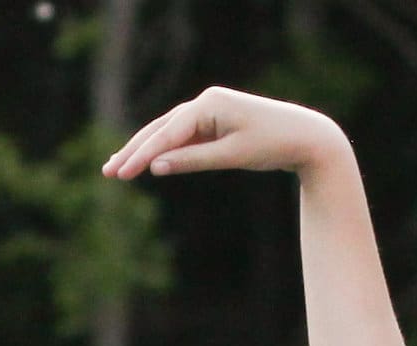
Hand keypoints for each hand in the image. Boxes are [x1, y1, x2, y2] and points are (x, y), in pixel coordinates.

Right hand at [104, 87, 345, 179]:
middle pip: (160, 128)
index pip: (167, 132)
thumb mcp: (232, 156)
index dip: (142, 154)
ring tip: (120, 167)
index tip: (123, 173)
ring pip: (169, 132)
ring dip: (145, 150)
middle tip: (109, 172)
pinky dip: (166, 149)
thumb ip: (193, 160)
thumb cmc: (273, 145)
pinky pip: (184, 136)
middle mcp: (205, 102)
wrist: (307, 136)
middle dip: (134, 151)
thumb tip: (157, 168)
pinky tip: (149, 162)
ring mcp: (209, 110)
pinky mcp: (215, 121)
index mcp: (208, 104)